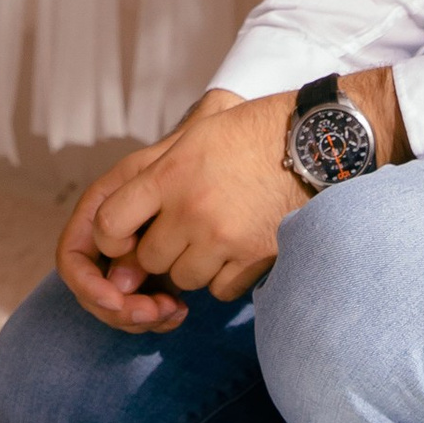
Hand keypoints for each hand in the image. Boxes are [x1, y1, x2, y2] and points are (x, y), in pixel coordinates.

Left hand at [56, 91, 299, 330]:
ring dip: (193, 265)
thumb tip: (119, 218)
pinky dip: (224, 277)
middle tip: (181, 230)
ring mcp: (223, 239)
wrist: (313, 144)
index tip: (126, 235)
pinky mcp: (254, 258)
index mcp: (170, 175)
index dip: (113, 236)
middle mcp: (191, 211)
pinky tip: (236, 249)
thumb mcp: (195, 134)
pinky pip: (220, 290)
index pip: (110, 223)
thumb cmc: (251, 133)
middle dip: (160, 251)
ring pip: (184, 279)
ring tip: (213, 236)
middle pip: (149, 260)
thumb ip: (154, 172)